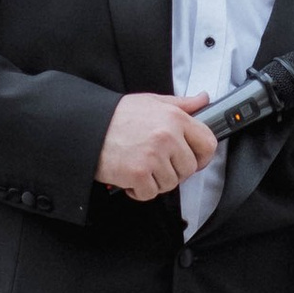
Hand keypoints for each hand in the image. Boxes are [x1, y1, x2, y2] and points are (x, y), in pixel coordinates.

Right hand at [97, 91, 216, 201]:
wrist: (85, 127)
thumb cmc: (117, 116)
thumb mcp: (151, 102)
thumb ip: (180, 104)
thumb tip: (203, 99)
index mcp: (174, 117)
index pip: (208, 143)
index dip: (202, 156)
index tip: (193, 160)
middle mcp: (167, 136)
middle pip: (189, 168)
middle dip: (174, 171)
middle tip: (156, 164)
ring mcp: (153, 156)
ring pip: (170, 184)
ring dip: (156, 181)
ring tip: (141, 167)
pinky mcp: (138, 173)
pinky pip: (151, 193)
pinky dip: (139, 191)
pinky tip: (130, 178)